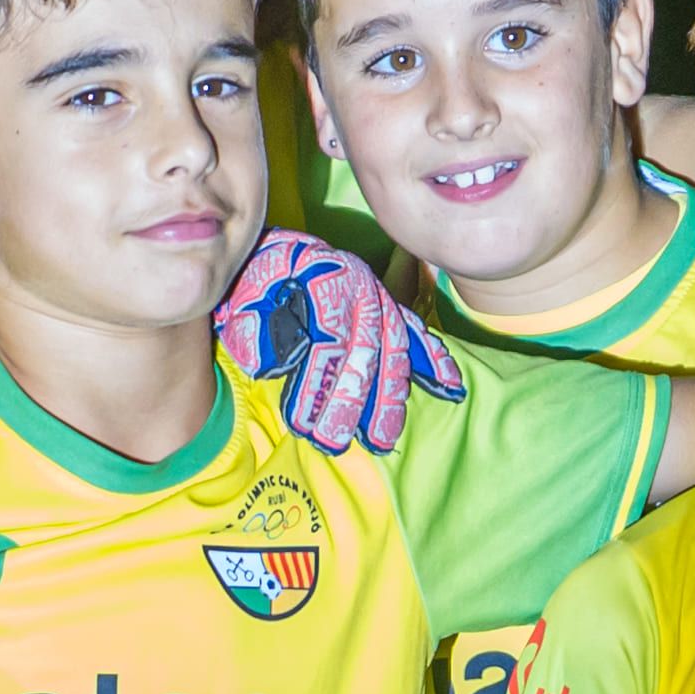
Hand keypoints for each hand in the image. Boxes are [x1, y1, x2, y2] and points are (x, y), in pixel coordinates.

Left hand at [221, 231, 463, 457]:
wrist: (283, 250)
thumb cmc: (261, 277)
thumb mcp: (244, 293)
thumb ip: (251, 327)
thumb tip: (269, 364)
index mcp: (326, 279)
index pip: (328, 339)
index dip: (317, 385)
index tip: (301, 424)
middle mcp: (363, 287)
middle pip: (365, 352)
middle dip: (350, 403)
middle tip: (332, 443)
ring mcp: (382, 299)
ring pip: (394, 352)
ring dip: (388, 399)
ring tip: (380, 440)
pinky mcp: (391, 310)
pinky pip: (418, 337)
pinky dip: (435, 362)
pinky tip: (450, 389)